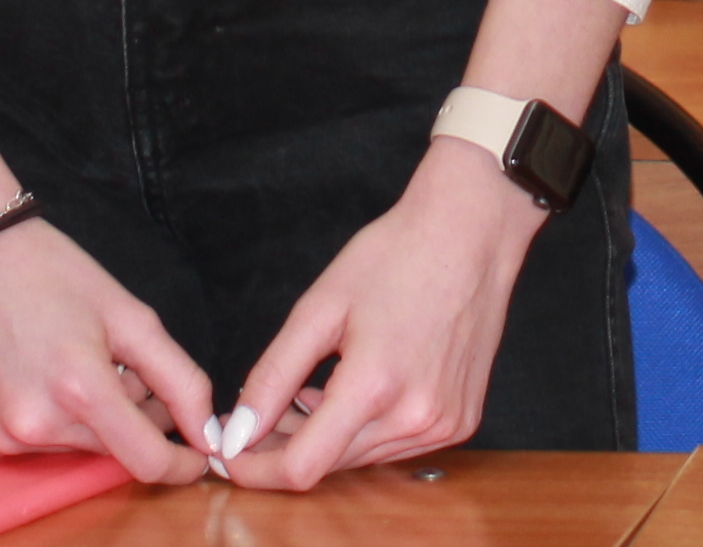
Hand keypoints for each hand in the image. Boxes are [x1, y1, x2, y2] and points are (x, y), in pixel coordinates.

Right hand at [0, 220, 208, 483]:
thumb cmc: (50, 273)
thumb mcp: (131, 316)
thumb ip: (180, 379)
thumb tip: (208, 431)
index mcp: (79, 389)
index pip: (146, 461)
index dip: (181, 463)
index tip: (198, 453)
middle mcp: (34, 424)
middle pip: (113, 448)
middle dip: (133, 415)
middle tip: (119, 363)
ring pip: (77, 447)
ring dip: (92, 417)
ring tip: (72, 360)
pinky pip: (37, 445)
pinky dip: (53, 420)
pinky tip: (39, 374)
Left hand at [216, 139, 543, 483]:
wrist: (472, 233)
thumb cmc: (396, 257)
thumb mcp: (319, 308)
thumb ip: (273, 376)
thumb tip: (236, 433)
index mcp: (375, 386)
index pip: (302, 467)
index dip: (256, 470)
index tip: (230, 454)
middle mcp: (416, 416)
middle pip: (331, 466)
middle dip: (285, 448)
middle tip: (259, 414)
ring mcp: (445, 424)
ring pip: (363, 459)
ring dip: (327, 439)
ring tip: (307, 392)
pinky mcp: (462, 421)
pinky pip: (397, 445)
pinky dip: (366, 431)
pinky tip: (353, 392)